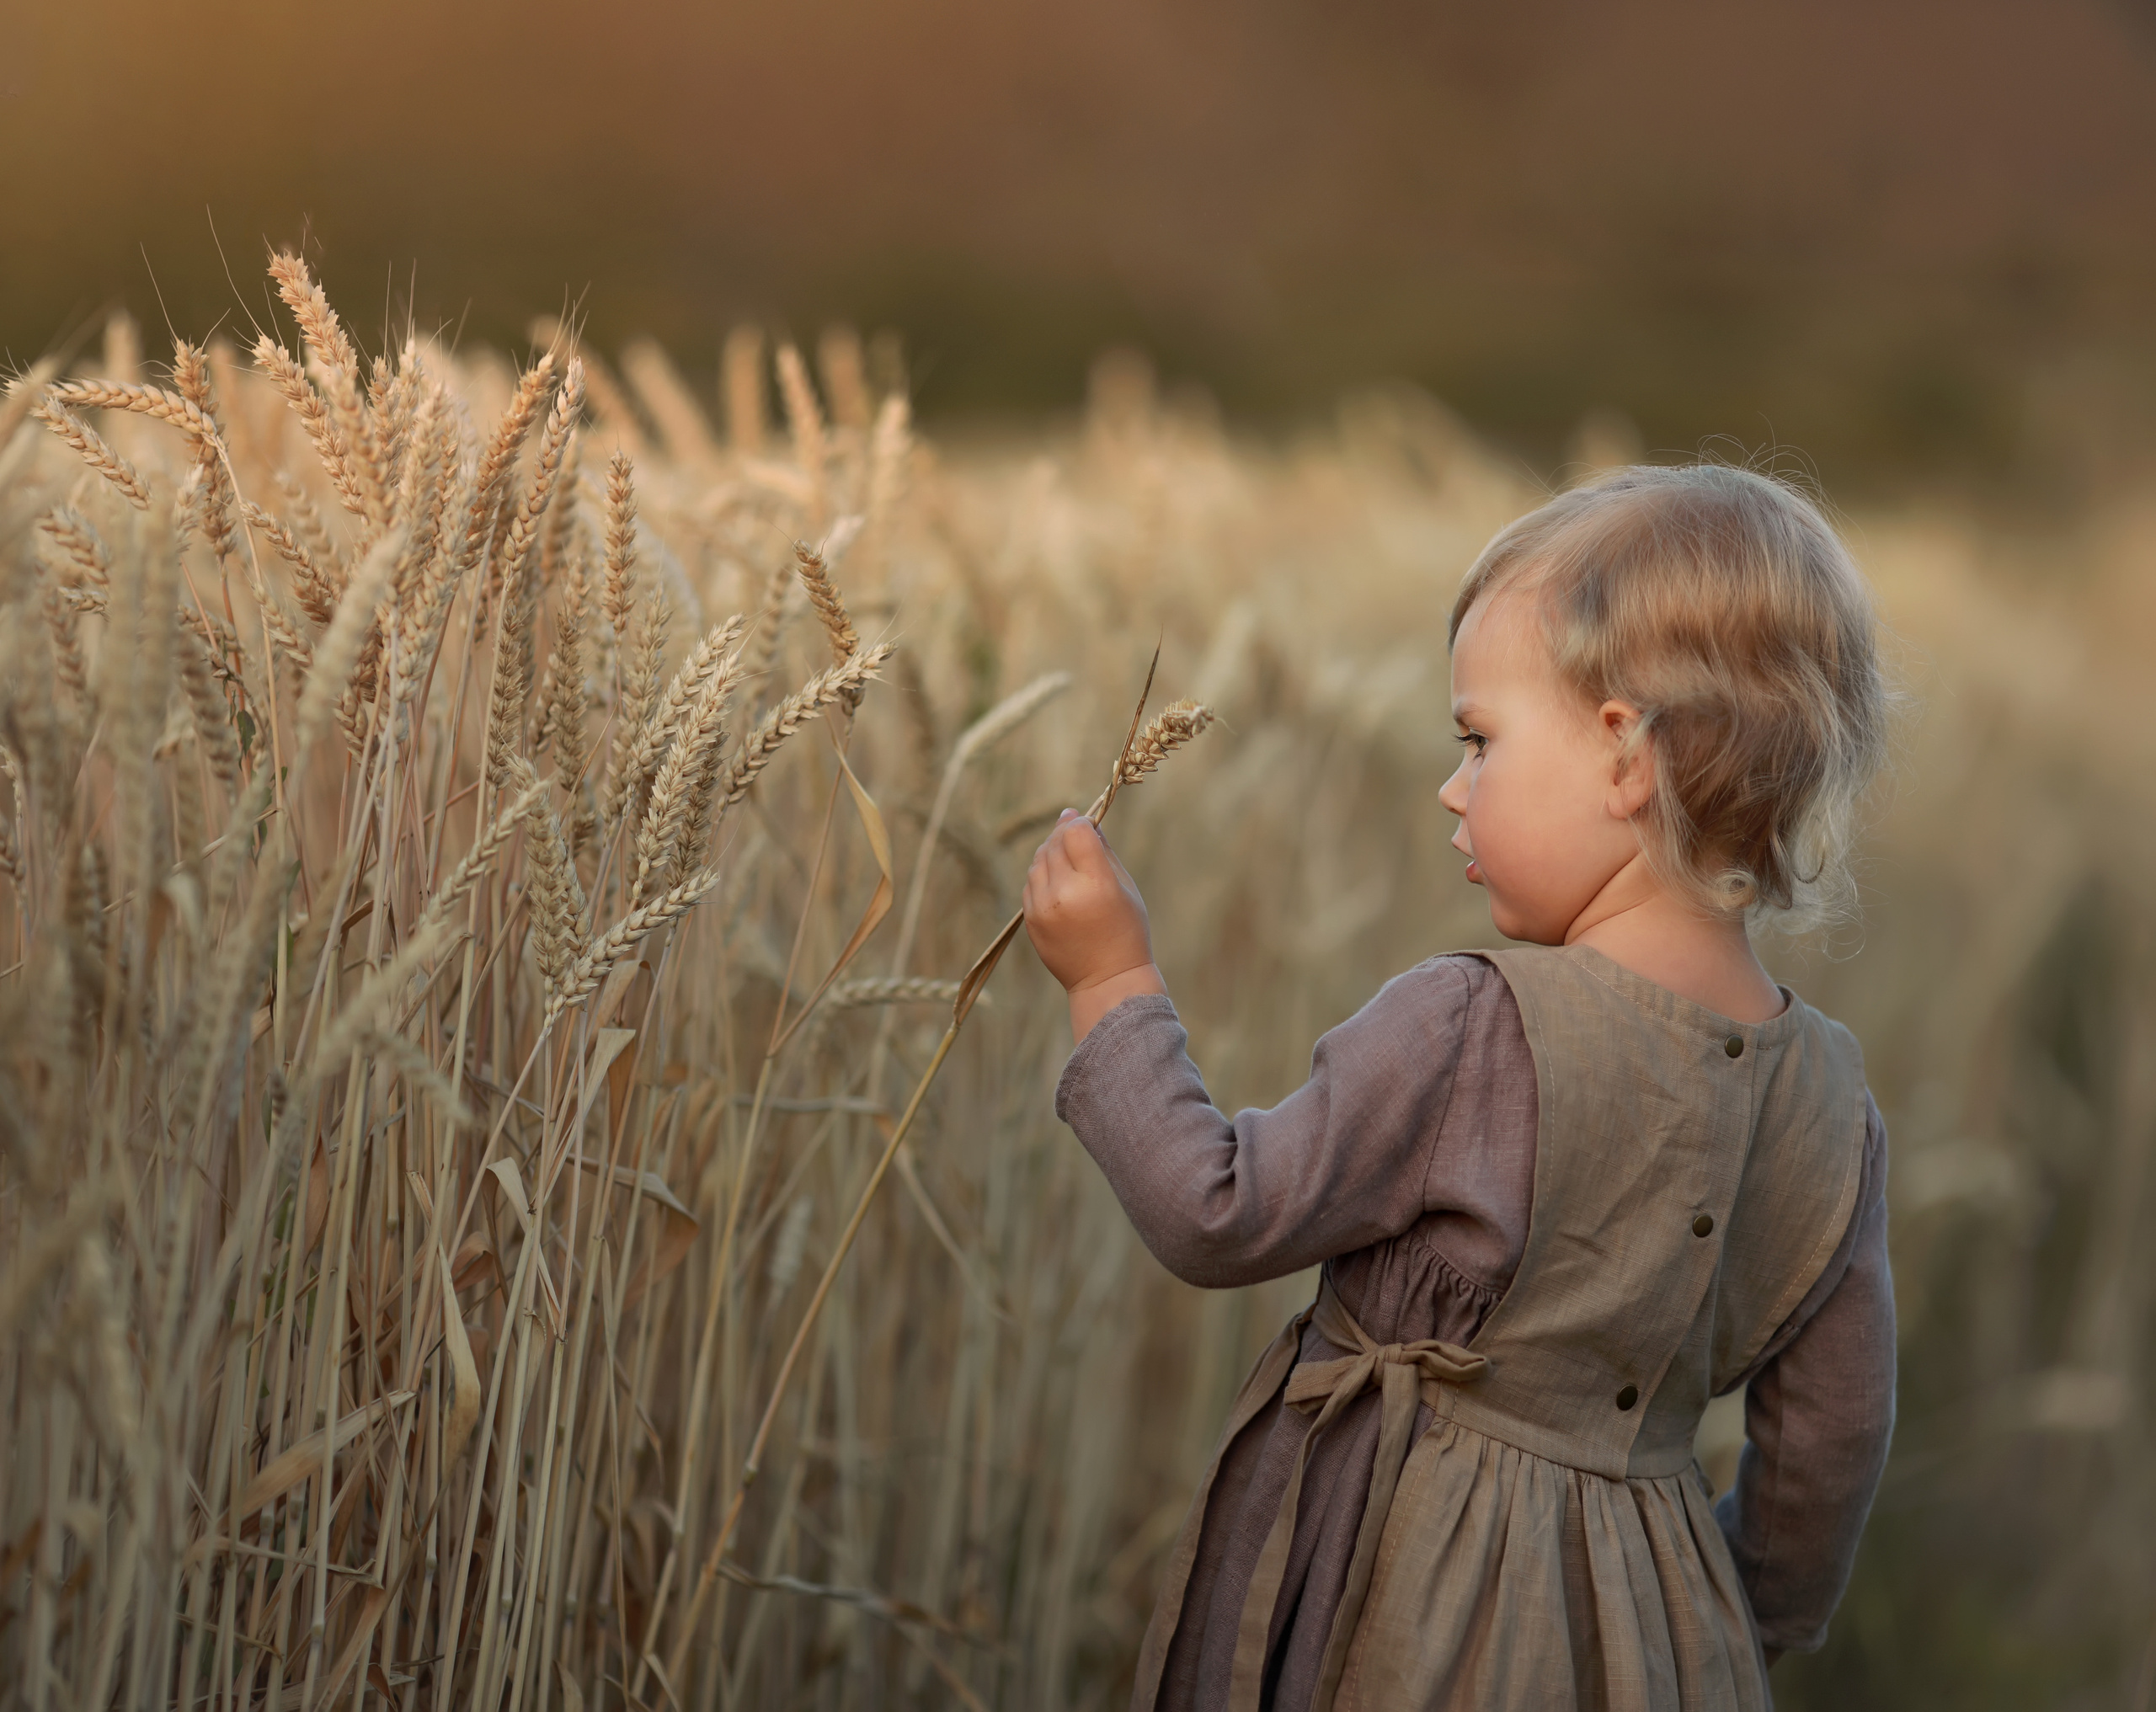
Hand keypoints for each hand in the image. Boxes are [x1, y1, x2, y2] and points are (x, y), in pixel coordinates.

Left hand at [1022, 810, 1165, 1037]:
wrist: (1107, 980)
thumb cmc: (1126, 931)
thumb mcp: (1126, 888)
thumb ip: (1103, 851)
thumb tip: (1085, 821)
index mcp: (1095, 884)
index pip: (1076, 833)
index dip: (1080, 823)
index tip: (1085, 823)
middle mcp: (1065, 893)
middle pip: (1054, 843)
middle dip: (1064, 833)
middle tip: (1075, 832)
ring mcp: (1043, 908)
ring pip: (1038, 860)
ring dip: (1051, 851)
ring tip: (1069, 859)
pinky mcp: (1031, 920)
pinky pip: (1031, 883)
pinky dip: (1042, 874)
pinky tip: (1059, 881)